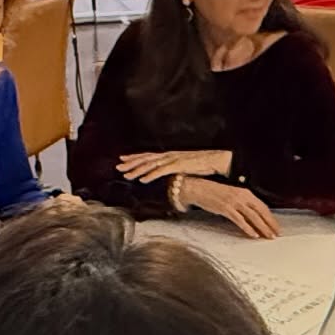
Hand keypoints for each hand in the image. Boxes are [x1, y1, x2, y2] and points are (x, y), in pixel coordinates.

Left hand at [116, 148, 231, 182]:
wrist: (216, 160)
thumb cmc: (203, 164)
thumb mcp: (185, 166)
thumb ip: (175, 170)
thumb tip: (169, 178)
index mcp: (169, 155)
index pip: (148, 155)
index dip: (134, 157)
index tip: (123, 159)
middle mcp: (168, 155)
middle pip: (145, 158)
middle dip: (131, 163)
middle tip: (118, 166)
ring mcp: (172, 159)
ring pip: (150, 165)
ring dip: (137, 170)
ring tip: (126, 175)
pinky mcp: (178, 165)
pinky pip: (161, 171)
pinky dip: (150, 175)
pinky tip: (142, 179)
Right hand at [181, 177, 279, 238]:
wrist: (199, 188)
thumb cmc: (215, 193)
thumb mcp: (233, 195)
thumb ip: (244, 204)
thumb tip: (254, 216)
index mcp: (246, 192)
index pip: (263, 206)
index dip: (271, 217)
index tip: (276, 227)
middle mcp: (242, 196)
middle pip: (261, 211)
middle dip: (270, 224)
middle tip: (276, 234)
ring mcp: (234, 202)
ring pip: (253, 216)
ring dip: (262, 227)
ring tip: (268, 236)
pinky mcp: (226, 209)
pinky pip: (240, 220)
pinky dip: (248, 228)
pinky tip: (253, 235)